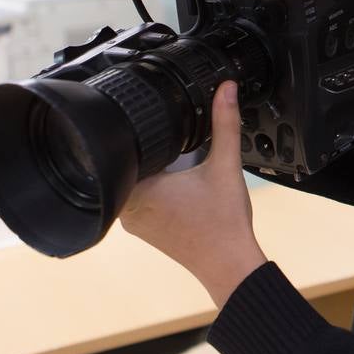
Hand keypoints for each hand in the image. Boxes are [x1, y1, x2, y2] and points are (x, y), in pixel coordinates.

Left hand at [119, 81, 266, 307]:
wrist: (230, 264)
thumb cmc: (224, 224)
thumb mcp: (226, 165)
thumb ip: (225, 123)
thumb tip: (226, 90)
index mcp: (140, 189)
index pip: (123, 149)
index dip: (139, 133)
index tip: (157, 127)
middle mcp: (129, 208)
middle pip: (128, 164)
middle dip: (149, 152)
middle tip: (175, 151)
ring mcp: (134, 222)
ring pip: (132, 182)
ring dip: (150, 171)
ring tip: (176, 169)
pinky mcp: (145, 230)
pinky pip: (138, 200)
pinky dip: (154, 189)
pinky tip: (176, 188)